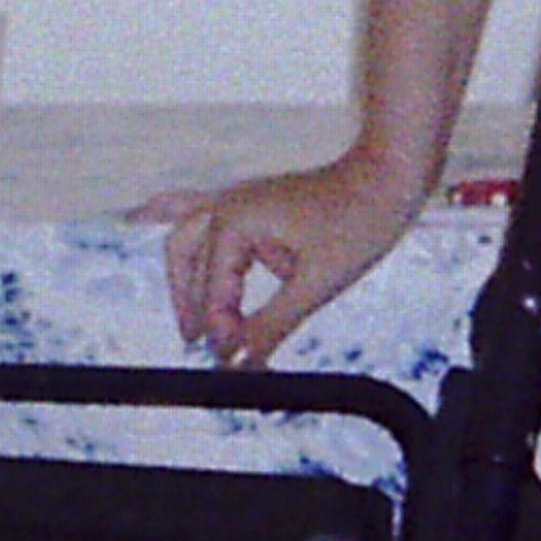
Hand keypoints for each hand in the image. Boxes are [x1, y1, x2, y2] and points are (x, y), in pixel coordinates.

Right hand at [141, 145, 426, 364]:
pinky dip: (183, 228)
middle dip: (190, 305)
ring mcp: (240, 199)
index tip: (228, 360)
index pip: (212, 287)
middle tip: (200, 344)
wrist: (390, 176)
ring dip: (184, 277)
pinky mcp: (256, 202)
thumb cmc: (358, 220)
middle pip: (184, 258)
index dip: (218, 328)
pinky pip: (204, 214)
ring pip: (187, 236)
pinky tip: (150, 225)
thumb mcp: (315, 284)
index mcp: (236, 221)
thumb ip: (271, 326)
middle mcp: (228, 205)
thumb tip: (241, 365)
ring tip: (187, 319)